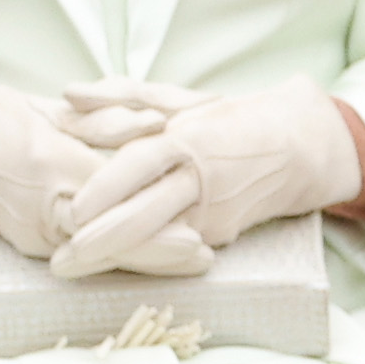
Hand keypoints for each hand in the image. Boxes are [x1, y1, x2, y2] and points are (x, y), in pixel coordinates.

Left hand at [55, 86, 364, 275]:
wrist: (302, 148)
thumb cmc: (230, 121)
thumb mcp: (178, 101)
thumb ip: (121, 97)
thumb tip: (68, 94)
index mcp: (188, 139)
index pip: (139, 166)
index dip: (104, 191)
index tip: (71, 212)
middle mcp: (200, 179)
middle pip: (146, 214)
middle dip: (102, 241)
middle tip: (62, 260)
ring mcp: (214, 211)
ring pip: (158, 240)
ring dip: (116, 258)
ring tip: (73, 269)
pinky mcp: (222, 233)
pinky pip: (174, 246)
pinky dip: (140, 255)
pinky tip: (106, 264)